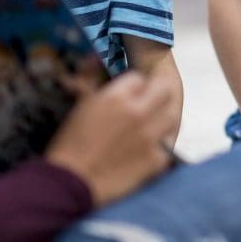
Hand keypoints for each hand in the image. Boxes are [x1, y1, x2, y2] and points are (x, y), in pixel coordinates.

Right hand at [46, 71, 176, 206]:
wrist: (68, 184)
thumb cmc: (68, 145)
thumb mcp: (78, 107)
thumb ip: (89, 79)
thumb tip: (94, 57)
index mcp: (116, 97)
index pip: (139, 78)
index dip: (134, 86)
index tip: (130, 95)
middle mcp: (138, 112)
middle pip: (163, 90)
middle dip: (157, 94)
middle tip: (149, 104)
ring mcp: (150, 136)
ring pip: (172, 116)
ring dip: (163, 118)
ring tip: (152, 126)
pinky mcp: (156, 160)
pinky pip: (167, 146)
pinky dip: (160, 148)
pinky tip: (147, 152)